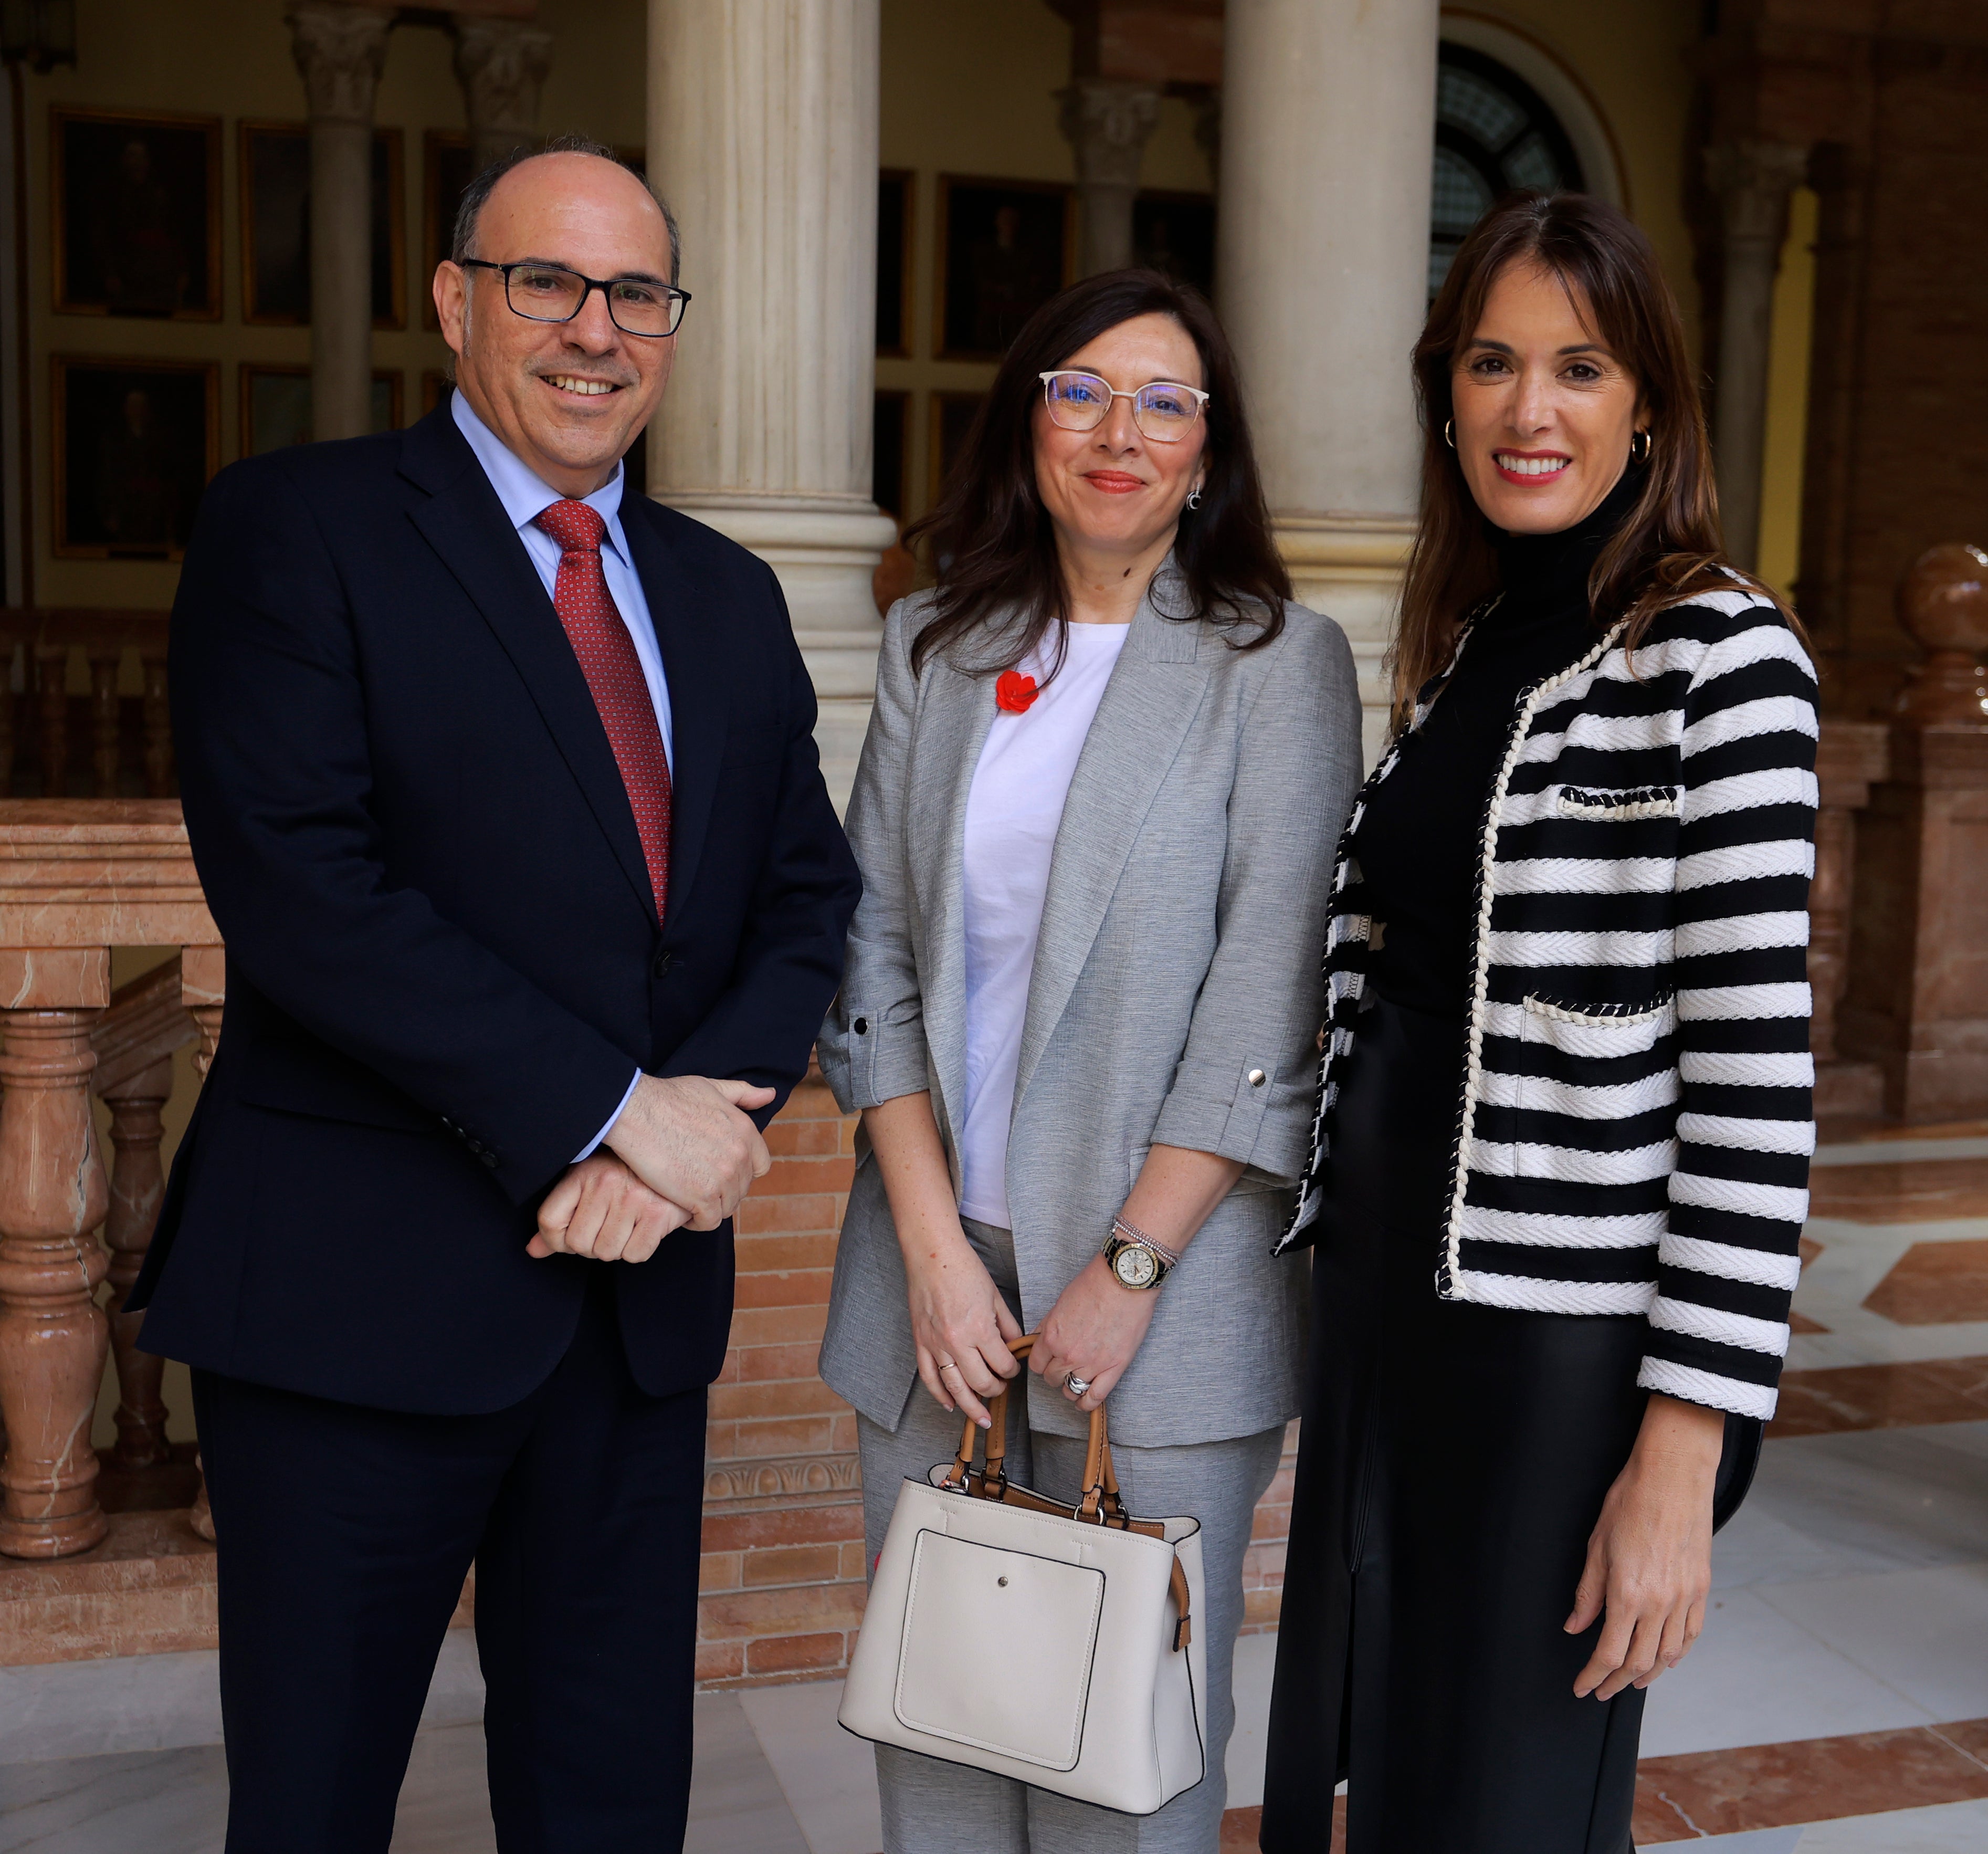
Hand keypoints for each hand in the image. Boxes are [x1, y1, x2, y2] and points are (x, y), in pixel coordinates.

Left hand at [529, 1153, 688, 1261]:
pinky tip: (644, 1229)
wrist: (681, 1159)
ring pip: (607, 1252)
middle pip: (578, 1244)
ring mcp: (634, 1199)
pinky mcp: (659, 1214)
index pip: (549, 1221)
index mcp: (585, 1172)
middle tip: (606, 1227)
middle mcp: (607, 1183)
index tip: (568, 1237)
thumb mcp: (589, 1184)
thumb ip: (560, 1218)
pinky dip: (638, 1249)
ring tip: (626, 1225)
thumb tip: (533, 1251)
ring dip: (616, 1247)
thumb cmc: (629, 1174)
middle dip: (590, 1245)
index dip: (555, 1240)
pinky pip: (635, 1255)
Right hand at [603, 1073, 774, 1228]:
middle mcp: (740, 1155)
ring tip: (688, 1200)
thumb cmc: (668, 1097)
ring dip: (710, 1207)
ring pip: (727, 1207)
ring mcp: (724, 1178)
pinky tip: (681, 1211)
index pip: (760, 1166)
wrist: (637, 1111)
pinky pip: (710, 1221)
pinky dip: (697, 1222)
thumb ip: (743, 1094)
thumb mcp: (712, 1087)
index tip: (719, 1172)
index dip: (741, 1172)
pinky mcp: (703, 1196)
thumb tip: (769, 1095)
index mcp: (745, 1131)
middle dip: (723, 1190)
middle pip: (742, 1189)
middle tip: (697, 1187)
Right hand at [905, 1228, 1022, 1429]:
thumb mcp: (995, 1297)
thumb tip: (1016, 1347)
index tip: (1014, 1368)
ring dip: (971, 1407)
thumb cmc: (965, 1270)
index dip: (1012, 1370)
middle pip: (981, 1382)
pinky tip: (950, 1405)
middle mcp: (957, 1341)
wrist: (932, 1255)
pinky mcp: (921, 1342)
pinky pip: (929, 1378)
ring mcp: (936, 1345)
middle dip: (996, 1390)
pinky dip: (939, 1395)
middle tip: (1001, 1388)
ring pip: (955, 1388)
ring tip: (982, 1418)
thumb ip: (1007, 1326)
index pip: (1002, 1364)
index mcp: (980, 1328)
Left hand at [1030, 1254, 1160, 1414]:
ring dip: (1070, 1386)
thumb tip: (1036, 1340)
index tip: (1048, 1360)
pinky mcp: (1114, 1368)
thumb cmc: (1094, 1285)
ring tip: (1076, 1379)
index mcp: (1052, 1337)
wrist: (1125, 1280)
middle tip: (1064, 1364)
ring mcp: (1092, 1364)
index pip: (1036, 1365)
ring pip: (1070, 1390)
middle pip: (1051, 1378)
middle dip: (1055, 1372)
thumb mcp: (1060, 1303)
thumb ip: (1047, 1326)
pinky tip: (1084, 1400)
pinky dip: (1087, 1403)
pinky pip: (1095, 1397)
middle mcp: (1068, 1354)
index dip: (1042, 1362)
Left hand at [1567, 1394, 1723, 1699]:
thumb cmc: (1629, 1502)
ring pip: (1668, 1654)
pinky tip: (1666, 1659)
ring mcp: (1684, 1598)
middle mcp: (1659, 1603)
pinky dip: (1677, 1654)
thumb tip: (1575, 1626)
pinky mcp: (1701, 1588)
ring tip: (1630, 1680)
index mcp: (1628, 1594)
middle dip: (1616, 1681)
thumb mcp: (1596, 1545)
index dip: (1593, 1675)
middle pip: (1639, 1662)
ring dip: (1648, 1673)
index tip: (1582, 1687)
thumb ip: (1587, 1592)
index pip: (1609, 1653)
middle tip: (1601, 1689)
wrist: (1672, 1477)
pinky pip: (1690, 1634)